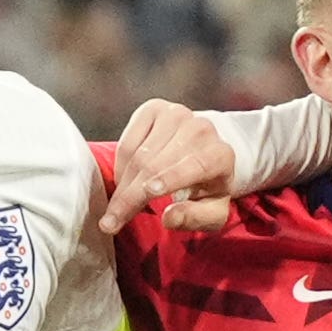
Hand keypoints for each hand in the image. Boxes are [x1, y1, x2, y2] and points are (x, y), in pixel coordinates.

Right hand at [106, 98, 240, 236]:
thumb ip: (195, 218)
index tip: (147, 191)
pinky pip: (128, 140)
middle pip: (156, 164)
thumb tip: (169, 217)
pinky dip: (120, 165)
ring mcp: (176, 115)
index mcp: (220, 155)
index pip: (193, 166)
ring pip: (138, 154)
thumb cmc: (206, 190)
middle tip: (111, 221)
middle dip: (130, 196)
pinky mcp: (155, 109)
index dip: (169, 178)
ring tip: (116, 208)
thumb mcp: (211, 214)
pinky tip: (124, 181)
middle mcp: (200, 129)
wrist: (204, 157)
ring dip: (123, 184)